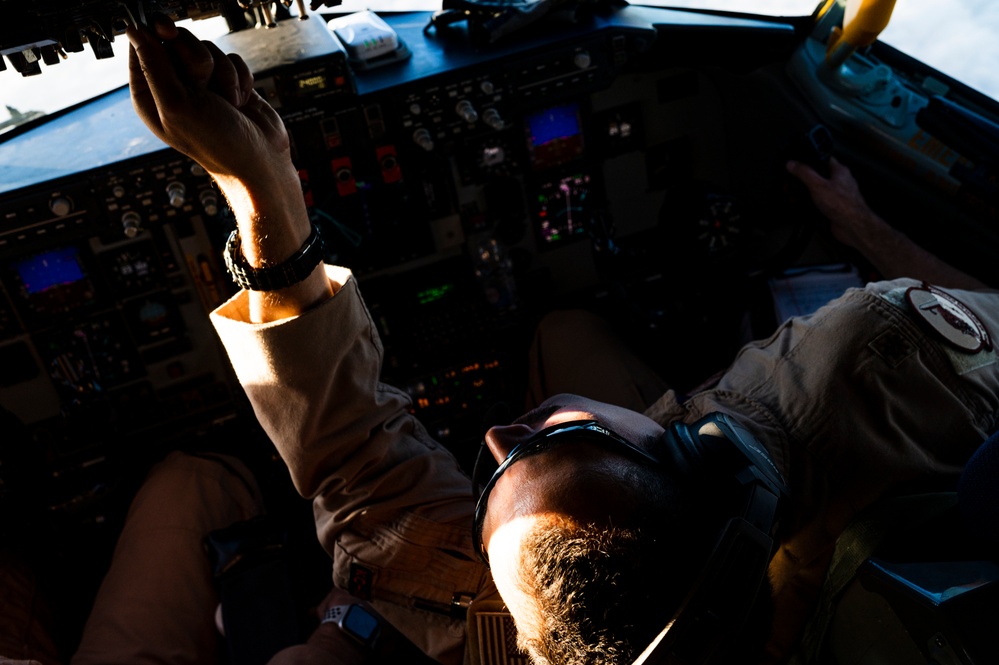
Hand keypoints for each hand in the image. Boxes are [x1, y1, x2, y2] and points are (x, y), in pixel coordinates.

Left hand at [126, 17, 295, 193]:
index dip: (158, 36)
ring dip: (224, 74)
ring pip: (210, 49)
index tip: (168, 33)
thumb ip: (154, 64)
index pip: (144, 44)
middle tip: (203, 85)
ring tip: (227, 102)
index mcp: (150, 93)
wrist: (259, 161)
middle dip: (197, 60)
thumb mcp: (177, 104)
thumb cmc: (215, 143)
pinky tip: (239, 101)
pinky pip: (234, 60)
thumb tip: (134, 30)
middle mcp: (174, 86)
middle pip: (180, 41)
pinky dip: (240, 79)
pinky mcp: (229, 83)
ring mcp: (204, 85)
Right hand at [786, 156, 888, 250]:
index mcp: (839, 171)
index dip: (808, 160)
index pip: (822, 159)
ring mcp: (837, 195)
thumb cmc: (843, 205)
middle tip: (791, 184)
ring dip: (805, 194)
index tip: (796, 164)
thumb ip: (804, 173)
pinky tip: (803, 208)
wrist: (852, 226)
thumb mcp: (818, 185)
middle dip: (803, 181)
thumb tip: (793, 164)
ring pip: (818, 190)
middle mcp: (840, 182)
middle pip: (818, 176)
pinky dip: (809, 205)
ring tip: (794, 197)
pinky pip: (819, 202)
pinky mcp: (834, 207)